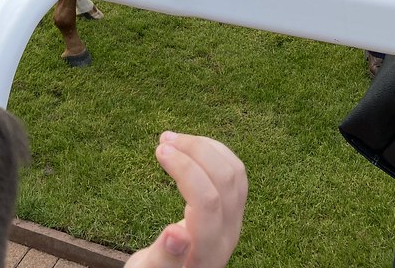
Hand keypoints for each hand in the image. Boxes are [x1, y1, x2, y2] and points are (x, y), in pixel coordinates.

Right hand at [125, 133, 246, 267]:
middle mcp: (228, 235)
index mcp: (207, 253)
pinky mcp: (233, 210)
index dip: (185, 169)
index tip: (158, 150)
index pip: (207, 201)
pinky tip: (191, 148)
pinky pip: (236, 173)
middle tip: (163, 140)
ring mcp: (234, 221)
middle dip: (195, 150)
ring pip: (235, 173)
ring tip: (173, 139)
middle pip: (226, 180)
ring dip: (206, 147)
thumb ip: (163, 259)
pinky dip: (215, 152)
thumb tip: (175, 234)